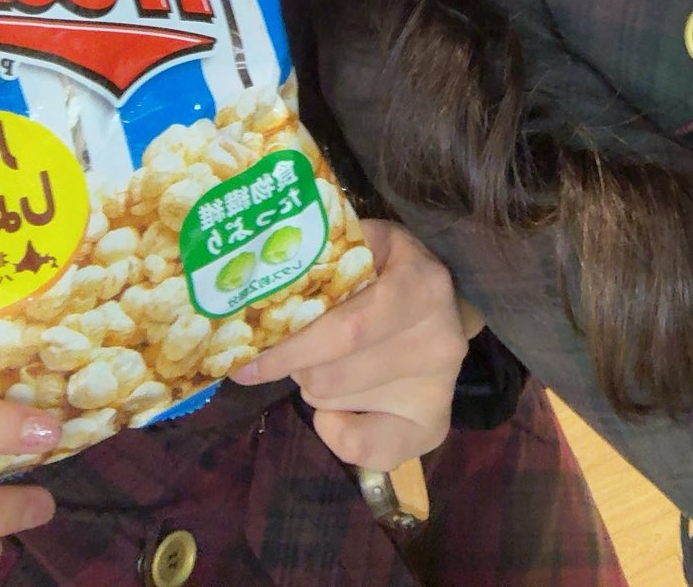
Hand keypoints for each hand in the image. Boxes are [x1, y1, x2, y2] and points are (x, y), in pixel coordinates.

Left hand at [233, 219, 467, 470]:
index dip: (290, 351)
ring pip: (338, 404)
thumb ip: (324, 253)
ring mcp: (439, 388)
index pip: (345, 332)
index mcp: (422, 287)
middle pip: (332, 376)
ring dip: (316, 388)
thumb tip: (258, 274)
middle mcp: (439, 342)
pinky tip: (340, 407)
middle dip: (299, 367)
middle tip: (298, 351)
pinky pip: (363, 450)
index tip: (246, 364)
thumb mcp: (367, 243)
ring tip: (330, 363)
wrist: (446, 301)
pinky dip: (336, 432)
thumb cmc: (393, 269)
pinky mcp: (433, 425)